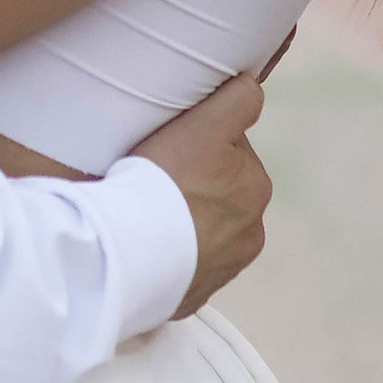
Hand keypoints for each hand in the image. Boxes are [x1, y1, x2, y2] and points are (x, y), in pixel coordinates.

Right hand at [137, 72, 271, 314]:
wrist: (126, 252)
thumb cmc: (165, 182)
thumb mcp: (206, 124)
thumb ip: (239, 99)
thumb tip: (251, 85)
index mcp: (256, 190)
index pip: (229, 153)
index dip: (199, 143)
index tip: (170, 146)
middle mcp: (249, 234)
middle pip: (217, 194)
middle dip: (193, 186)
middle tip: (153, 179)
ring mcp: (220, 270)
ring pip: (200, 231)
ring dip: (180, 221)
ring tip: (145, 212)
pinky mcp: (190, 297)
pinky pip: (180, 267)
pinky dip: (167, 255)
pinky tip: (144, 243)